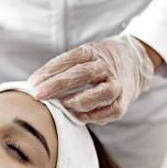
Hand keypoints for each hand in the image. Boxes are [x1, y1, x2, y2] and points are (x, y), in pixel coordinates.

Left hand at [29, 35, 154, 124]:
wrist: (134, 63)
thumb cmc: (97, 62)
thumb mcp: (81, 56)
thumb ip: (61, 67)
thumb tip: (34, 84)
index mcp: (93, 52)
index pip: (70, 59)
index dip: (49, 71)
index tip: (32, 82)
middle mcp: (107, 67)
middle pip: (82, 74)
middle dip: (58, 85)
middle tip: (38, 94)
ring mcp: (118, 84)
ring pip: (102, 93)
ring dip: (79, 101)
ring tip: (62, 104)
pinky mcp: (123, 102)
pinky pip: (108, 111)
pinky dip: (92, 115)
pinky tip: (76, 115)